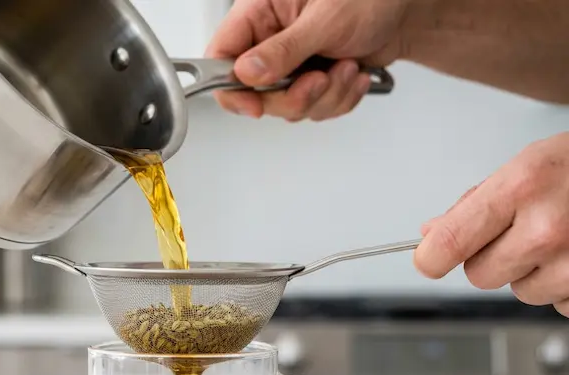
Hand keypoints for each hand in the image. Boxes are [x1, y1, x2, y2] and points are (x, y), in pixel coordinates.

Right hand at [205, 0, 409, 120]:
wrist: (408, 11)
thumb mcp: (325, 19)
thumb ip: (283, 50)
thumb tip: (246, 73)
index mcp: (259, 12)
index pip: (221, 56)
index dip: (231, 87)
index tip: (254, 104)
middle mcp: (270, 39)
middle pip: (255, 92)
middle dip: (293, 96)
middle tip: (319, 79)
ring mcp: (290, 63)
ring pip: (287, 106)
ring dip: (324, 97)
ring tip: (347, 68)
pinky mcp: (311, 80)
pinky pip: (313, 109)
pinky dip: (338, 99)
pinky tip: (353, 74)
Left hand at [415, 132, 568, 315]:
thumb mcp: (529, 163)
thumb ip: (475, 203)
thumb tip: (430, 234)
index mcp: (522, 187)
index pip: (448, 243)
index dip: (431, 257)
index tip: (428, 260)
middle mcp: (548, 228)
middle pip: (480, 275)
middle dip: (492, 259)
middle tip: (521, 232)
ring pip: (521, 292)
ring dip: (533, 272)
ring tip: (563, 238)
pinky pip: (559, 304)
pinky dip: (566, 287)